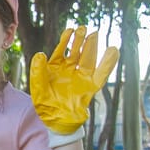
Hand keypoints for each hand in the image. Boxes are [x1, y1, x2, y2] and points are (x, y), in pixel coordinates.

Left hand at [30, 26, 118, 140]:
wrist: (57, 121)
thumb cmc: (45, 104)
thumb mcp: (38, 87)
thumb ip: (38, 71)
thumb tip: (39, 54)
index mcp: (56, 69)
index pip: (61, 51)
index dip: (66, 40)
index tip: (70, 30)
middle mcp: (70, 71)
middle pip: (77, 52)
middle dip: (80, 40)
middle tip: (83, 28)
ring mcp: (81, 78)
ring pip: (88, 59)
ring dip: (91, 47)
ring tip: (94, 35)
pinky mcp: (91, 86)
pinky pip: (101, 73)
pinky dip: (107, 63)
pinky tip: (112, 50)